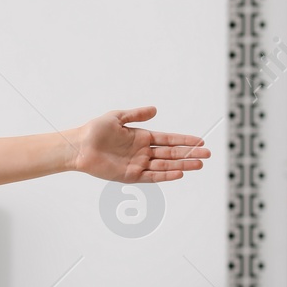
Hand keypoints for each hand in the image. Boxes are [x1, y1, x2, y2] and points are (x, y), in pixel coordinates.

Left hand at [72, 106, 209, 182]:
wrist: (78, 146)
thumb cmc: (94, 131)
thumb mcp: (117, 117)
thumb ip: (136, 115)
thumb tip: (155, 110)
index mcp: (141, 137)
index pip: (168, 139)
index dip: (184, 140)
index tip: (200, 141)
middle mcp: (142, 152)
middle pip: (171, 153)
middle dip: (189, 154)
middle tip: (207, 155)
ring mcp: (137, 164)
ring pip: (165, 165)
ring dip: (182, 165)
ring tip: (199, 164)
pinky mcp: (129, 175)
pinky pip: (151, 176)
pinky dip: (165, 175)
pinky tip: (179, 173)